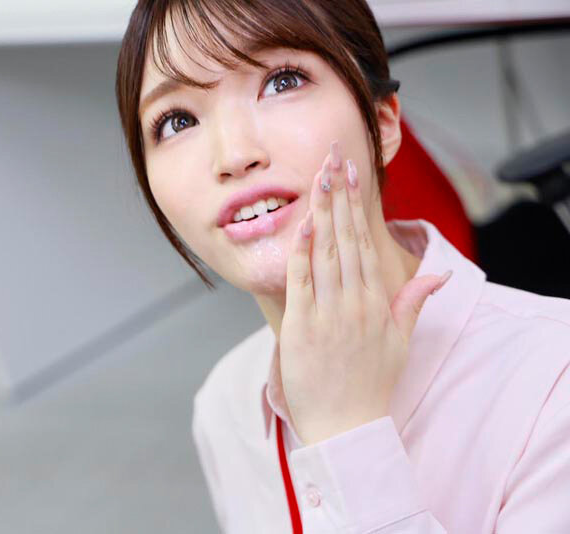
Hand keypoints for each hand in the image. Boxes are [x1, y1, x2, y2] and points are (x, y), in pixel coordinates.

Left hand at [280, 140, 451, 444]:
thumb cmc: (372, 384)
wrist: (347, 426)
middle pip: (346, 238)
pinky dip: (300, 253)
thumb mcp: (401, 342)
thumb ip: (414, 302)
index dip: (357, 206)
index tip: (351, 174)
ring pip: (325, 253)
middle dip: (340, 195)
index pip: (365, 242)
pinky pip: (300, 282)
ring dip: (322, 214)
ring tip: (319, 178)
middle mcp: (356, 302)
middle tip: (334, 157)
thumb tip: (439, 275)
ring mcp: (329, 313)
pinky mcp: (302, 326)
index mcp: (378, 302)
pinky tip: (301, 225)